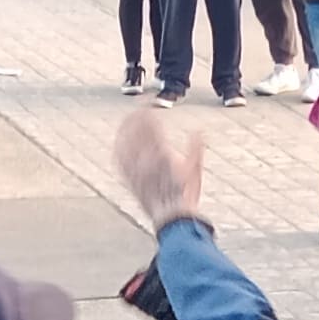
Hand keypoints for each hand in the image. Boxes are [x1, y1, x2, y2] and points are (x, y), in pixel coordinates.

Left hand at [111, 102, 205, 227]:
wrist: (172, 219)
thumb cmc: (185, 195)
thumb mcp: (194, 171)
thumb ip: (195, 149)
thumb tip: (199, 131)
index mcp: (162, 152)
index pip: (150, 123)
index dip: (148, 108)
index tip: (151, 100)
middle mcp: (146, 159)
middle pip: (135, 129)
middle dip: (136, 114)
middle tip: (140, 106)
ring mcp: (136, 170)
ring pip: (125, 142)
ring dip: (126, 128)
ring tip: (128, 120)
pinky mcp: (129, 180)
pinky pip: (120, 159)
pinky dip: (119, 147)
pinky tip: (119, 142)